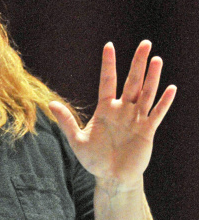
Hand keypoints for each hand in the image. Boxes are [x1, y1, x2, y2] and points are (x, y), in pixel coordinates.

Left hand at [50, 40, 175, 187]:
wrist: (111, 177)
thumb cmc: (94, 159)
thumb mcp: (76, 140)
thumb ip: (66, 121)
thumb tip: (49, 103)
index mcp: (105, 109)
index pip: (107, 81)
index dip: (108, 64)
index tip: (109, 46)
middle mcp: (122, 110)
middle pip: (131, 82)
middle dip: (137, 63)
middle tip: (145, 43)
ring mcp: (136, 119)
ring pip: (146, 93)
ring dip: (152, 78)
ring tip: (156, 59)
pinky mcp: (147, 131)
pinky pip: (156, 114)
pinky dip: (163, 102)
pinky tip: (170, 88)